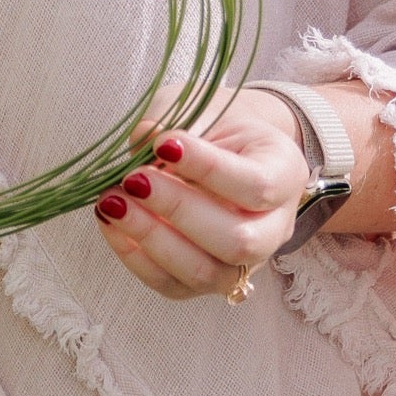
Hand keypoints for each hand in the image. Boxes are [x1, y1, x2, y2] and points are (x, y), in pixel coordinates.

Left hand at [93, 84, 329, 303]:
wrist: (225, 151)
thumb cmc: (214, 127)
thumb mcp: (201, 110)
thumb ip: (175, 123)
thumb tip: (144, 138)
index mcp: (285, 174)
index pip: (256, 185)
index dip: (207, 168)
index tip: (163, 144)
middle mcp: (275, 227)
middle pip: (238, 240)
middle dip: (177, 210)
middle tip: (133, 180)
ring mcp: (244, 263)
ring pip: (206, 272)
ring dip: (151, 238)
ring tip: (112, 203)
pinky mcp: (207, 281)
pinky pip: (172, 285)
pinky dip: (134, 256)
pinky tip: (110, 222)